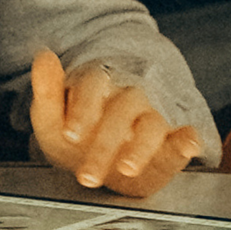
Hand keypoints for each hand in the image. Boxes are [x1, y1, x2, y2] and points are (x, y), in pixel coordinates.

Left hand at [29, 49, 200, 197]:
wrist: (93, 163)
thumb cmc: (73, 137)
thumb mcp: (50, 119)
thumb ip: (46, 90)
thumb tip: (43, 55)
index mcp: (98, 87)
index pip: (94, 86)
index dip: (83, 109)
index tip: (71, 135)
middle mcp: (127, 99)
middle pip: (123, 110)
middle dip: (106, 143)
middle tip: (88, 173)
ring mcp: (150, 119)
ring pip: (152, 124)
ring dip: (141, 147)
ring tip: (128, 167)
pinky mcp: (170, 142)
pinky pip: (184, 136)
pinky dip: (187, 141)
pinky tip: (187, 144)